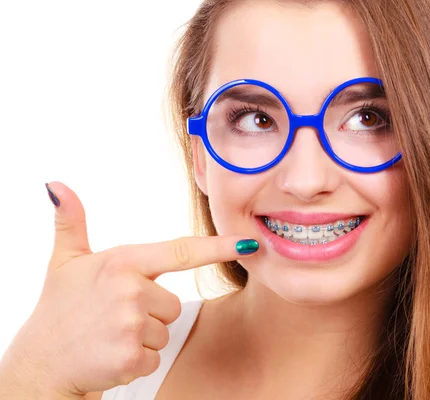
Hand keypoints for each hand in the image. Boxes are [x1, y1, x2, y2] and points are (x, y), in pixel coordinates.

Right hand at [0, 182, 257, 397]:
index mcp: (122, 262)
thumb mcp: (64, 262)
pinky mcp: (131, 357)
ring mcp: (131, 324)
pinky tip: (111, 354)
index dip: (218, 246)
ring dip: (143, 337)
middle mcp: (130, 290)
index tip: (247, 243)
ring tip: (110, 334)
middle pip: (173, 303)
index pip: (181, 251)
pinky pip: (156, 355)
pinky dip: (137, 359)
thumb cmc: (59, 309)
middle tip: (114, 316)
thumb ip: (71, 223)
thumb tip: (56, 187)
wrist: (41, 363)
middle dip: (150, 312)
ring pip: (165, 330)